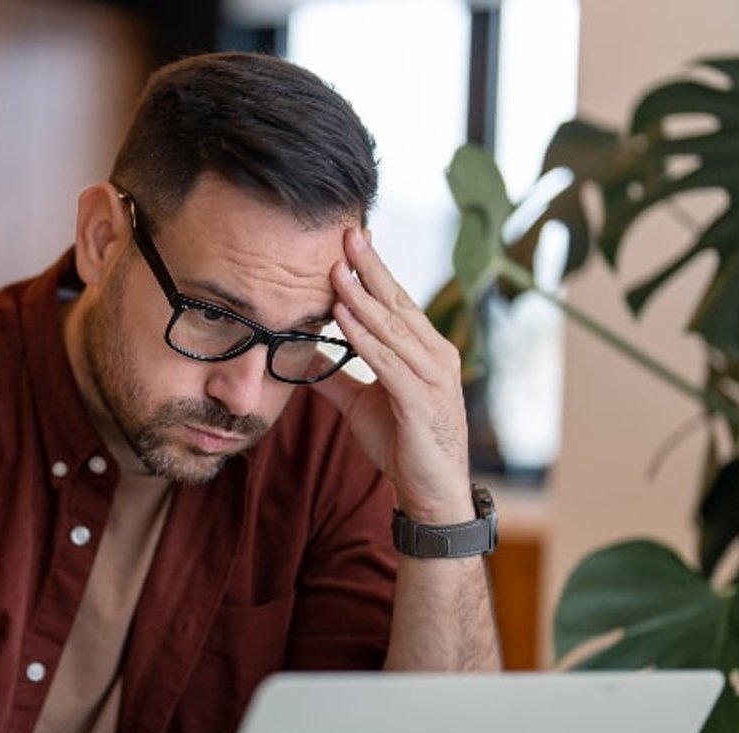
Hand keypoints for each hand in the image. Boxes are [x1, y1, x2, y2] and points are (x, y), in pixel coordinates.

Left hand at [311, 228, 475, 523]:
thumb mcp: (362, 405)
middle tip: (347, 234)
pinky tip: (342, 318)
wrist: (431, 493)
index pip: (397, 301)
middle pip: (397, 304)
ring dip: (361, 298)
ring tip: (336, 270)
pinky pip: (388, 363)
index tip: (351, 239)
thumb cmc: (403, 445)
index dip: (374, 271)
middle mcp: (436, 355)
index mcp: (426, 350)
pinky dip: (365, 338)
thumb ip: (336, 377)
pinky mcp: (421, 401)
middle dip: (370, 268)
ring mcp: (433, 377)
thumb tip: (302, 356)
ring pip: (391, 329)